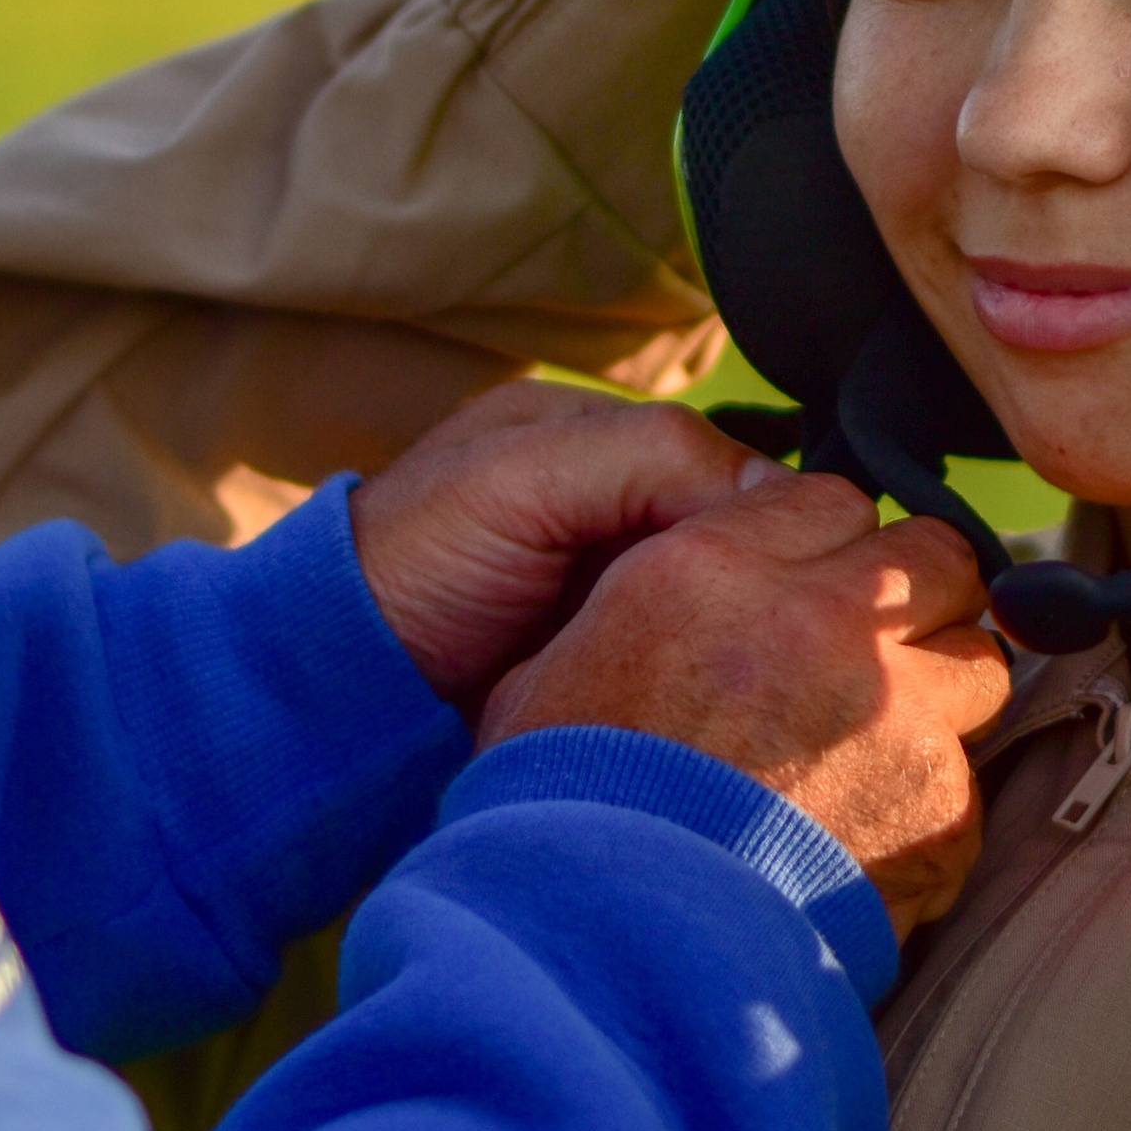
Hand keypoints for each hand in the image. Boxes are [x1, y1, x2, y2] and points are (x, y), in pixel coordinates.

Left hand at [352, 383, 782, 707]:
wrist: (332, 683)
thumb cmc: (409, 561)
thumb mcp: (525, 475)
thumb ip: (652, 453)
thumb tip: (780, 488)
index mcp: (594, 435)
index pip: (727, 458)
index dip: (766, 507)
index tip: (798, 560)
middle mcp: (610, 506)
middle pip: (729, 537)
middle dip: (756, 578)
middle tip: (781, 627)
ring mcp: (607, 591)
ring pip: (716, 604)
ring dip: (733, 634)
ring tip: (757, 669)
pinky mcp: (602, 664)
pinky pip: (680, 663)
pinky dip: (699, 676)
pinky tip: (715, 695)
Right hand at [481, 475, 1008, 937]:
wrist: (610, 955)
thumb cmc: (562, 818)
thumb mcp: (557, 669)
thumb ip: (652, 595)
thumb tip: (698, 575)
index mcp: (718, 568)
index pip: (833, 500)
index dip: (830, 549)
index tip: (817, 593)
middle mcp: (824, 621)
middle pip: (937, 557)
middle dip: (913, 602)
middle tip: (869, 662)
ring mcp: (897, 710)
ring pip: (977, 662)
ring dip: (940, 696)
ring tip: (877, 753)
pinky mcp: (941, 804)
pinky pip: (970, 778)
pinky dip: (930, 807)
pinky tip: (868, 842)